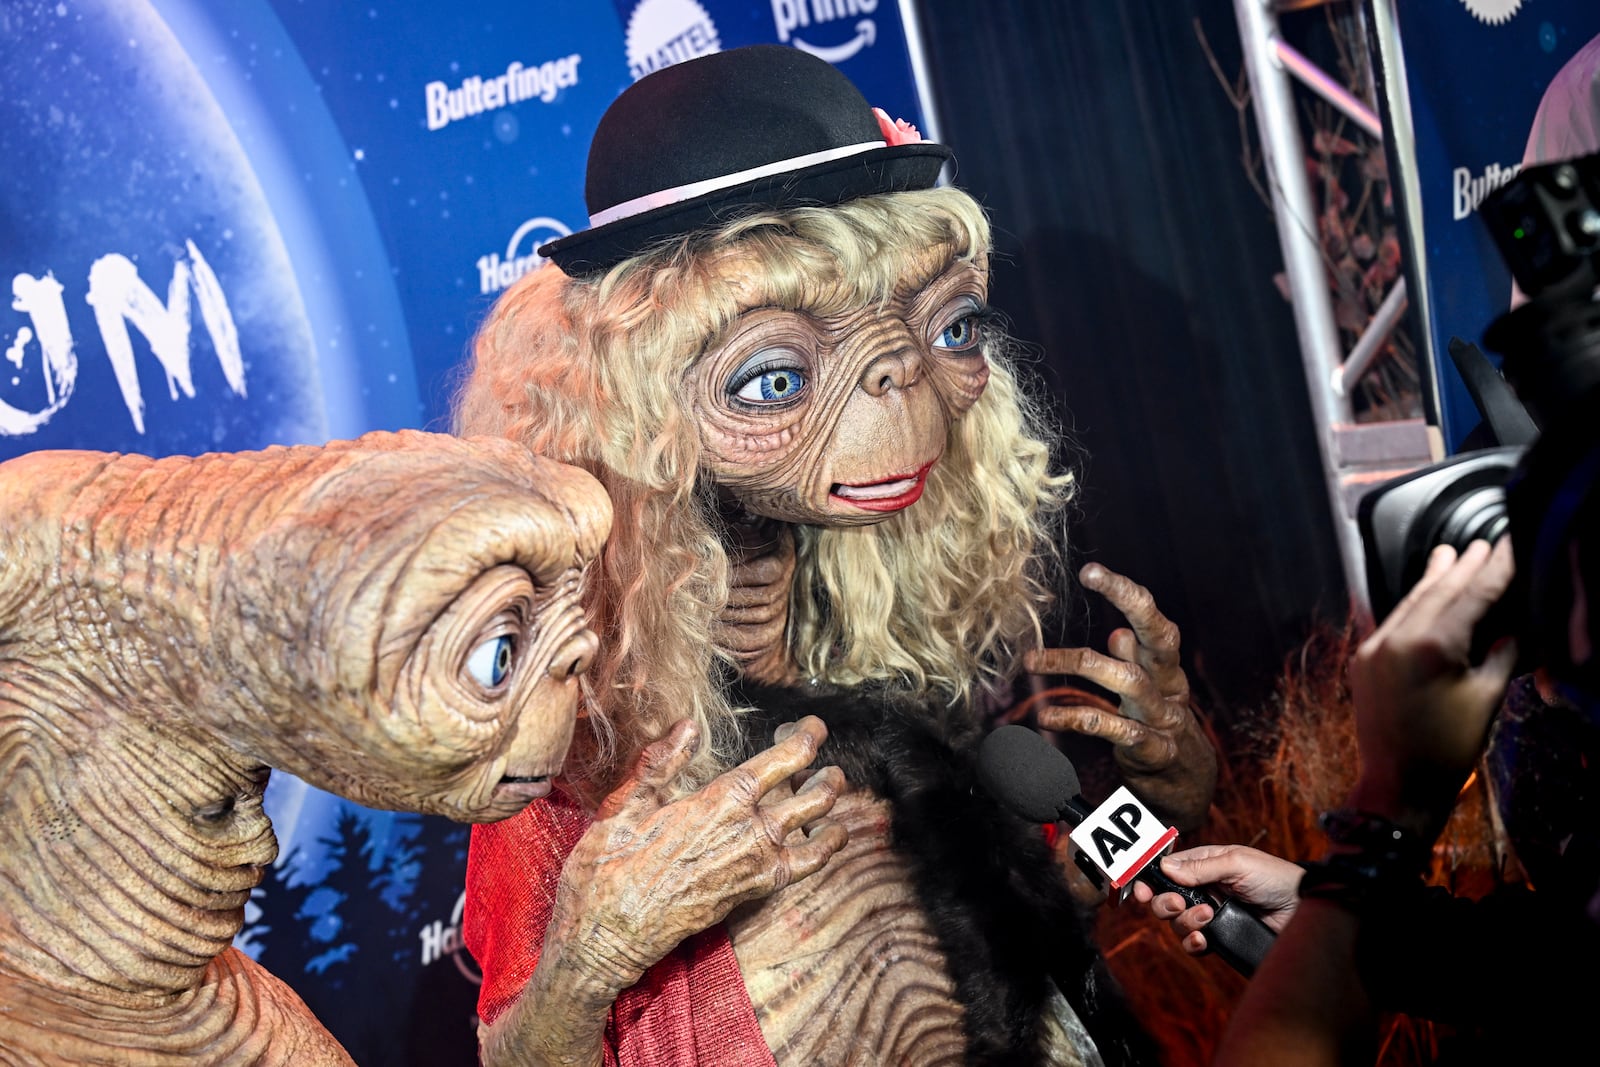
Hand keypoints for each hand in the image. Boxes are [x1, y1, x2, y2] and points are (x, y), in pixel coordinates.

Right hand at [550, 716, 848, 988]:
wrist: (608, 935)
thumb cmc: (608, 867)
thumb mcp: (623, 805)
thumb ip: (660, 763)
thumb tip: (687, 727)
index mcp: (720, 802)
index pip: (783, 761)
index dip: (807, 739)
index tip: (815, 726)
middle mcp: (749, 834)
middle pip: (812, 796)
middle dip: (827, 775)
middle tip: (826, 764)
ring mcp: (756, 867)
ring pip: (817, 834)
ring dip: (829, 809)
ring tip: (830, 791)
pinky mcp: (753, 893)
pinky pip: (804, 868)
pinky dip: (822, 849)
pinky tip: (824, 838)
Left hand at [1024, 563, 1217, 829]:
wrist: (1190, 793)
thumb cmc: (1162, 735)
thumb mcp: (1151, 698)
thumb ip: (1135, 665)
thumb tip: (1119, 632)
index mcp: (1166, 670)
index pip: (1154, 623)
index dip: (1128, 593)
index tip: (1092, 571)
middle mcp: (1170, 687)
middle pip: (1159, 636)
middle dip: (1128, 599)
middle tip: (1089, 574)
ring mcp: (1166, 720)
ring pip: (1130, 681)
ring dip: (1077, 663)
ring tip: (1032, 661)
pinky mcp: (1155, 753)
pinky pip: (1115, 731)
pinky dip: (1078, 719)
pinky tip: (1047, 715)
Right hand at [1130, 844, 1301, 955]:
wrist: (1303, 910)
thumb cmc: (1275, 878)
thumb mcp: (1238, 863)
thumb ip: (1201, 867)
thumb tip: (1166, 869)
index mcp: (1204, 865)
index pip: (1166, 870)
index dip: (1149, 879)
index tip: (1140, 890)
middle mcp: (1203, 889)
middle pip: (1164, 898)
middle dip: (1164, 903)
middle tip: (1179, 904)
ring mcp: (1210, 914)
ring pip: (1177, 923)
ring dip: (1186, 922)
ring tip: (1209, 916)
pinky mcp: (1220, 936)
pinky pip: (1194, 943)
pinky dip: (1194, 943)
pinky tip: (1204, 939)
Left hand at [1346, 539, 1517, 836]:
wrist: (1397, 784)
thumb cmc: (1448, 748)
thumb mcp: (1486, 697)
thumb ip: (1500, 653)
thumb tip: (1510, 626)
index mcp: (1430, 644)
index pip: (1470, 596)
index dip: (1493, 569)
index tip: (1508, 544)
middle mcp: (1394, 638)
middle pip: (1435, 592)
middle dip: (1461, 567)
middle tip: (1481, 542)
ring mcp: (1373, 648)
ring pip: (1409, 603)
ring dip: (1432, 579)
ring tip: (1449, 554)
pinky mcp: (1363, 660)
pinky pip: (1392, 622)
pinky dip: (1413, 605)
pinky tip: (1424, 595)